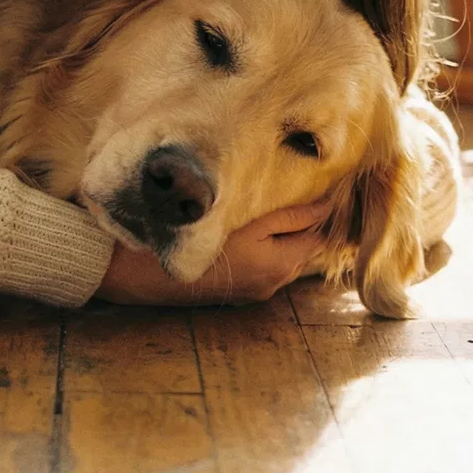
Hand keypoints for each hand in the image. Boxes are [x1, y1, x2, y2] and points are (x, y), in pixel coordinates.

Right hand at [93, 201, 330, 305]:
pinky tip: (247, 229)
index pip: (316, 234)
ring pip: (280, 256)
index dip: (319, 209)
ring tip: (269, 205)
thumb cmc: (198, 237)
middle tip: (293, 188)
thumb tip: (327, 207)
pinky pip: (261, 265)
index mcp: (280, 265)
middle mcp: (272, 283)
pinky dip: (262, 247)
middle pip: (300, 247)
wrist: (145, 269)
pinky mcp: (234, 289)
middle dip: (299, 222)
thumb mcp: (248, 220)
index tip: (318, 183)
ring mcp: (253, 290)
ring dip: (279, 235)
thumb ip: (290, 215)